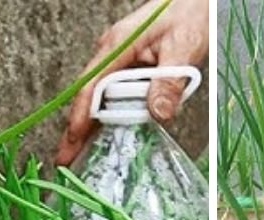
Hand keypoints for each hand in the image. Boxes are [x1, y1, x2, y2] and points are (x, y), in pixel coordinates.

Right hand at [56, 0, 208, 165]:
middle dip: (76, 129)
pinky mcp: (129, 64)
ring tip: (79, 154)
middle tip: (66, 159)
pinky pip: (114, 93)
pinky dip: (108, 115)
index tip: (71, 141)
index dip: (80, 117)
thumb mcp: (183, 49)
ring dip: (91, 125)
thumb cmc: (190, 14)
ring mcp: (118, 58)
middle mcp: (112, 52)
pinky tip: (106, 134)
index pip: (91, 86)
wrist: (197, 0)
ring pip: (99, 97)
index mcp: (118, 45)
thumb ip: (169, 82)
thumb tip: (158, 113)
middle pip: (88, 96)